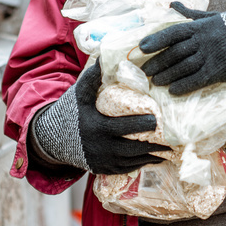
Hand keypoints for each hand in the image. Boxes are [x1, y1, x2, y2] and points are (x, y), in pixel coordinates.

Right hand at [31, 61, 168, 174]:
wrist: (53, 138)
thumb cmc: (70, 112)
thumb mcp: (79, 94)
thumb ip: (92, 77)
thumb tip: (105, 55)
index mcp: (97, 128)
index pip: (124, 128)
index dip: (142, 125)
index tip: (158, 119)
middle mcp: (101, 148)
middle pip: (133, 148)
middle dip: (154, 145)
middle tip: (172, 138)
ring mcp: (103, 161)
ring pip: (132, 161)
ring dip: (152, 156)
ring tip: (170, 150)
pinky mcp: (103, 169)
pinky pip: (126, 169)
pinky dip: (142, 163)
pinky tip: (155, 157)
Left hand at [139, 2, 225, 95]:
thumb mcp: (216, 16)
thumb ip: (192, 13)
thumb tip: (172, 4)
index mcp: (203, 26)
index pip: (174, 32)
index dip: (157, 40)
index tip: (142, 47)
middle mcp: (205, 40)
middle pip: (175, 52)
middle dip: (158, 62)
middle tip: (145, 70)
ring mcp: (212, 56)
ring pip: (184, 67)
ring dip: (167, 75)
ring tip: (155, 82)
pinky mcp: (220, 72)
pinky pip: (198, 80)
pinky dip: (184, 86)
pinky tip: (173, 91)